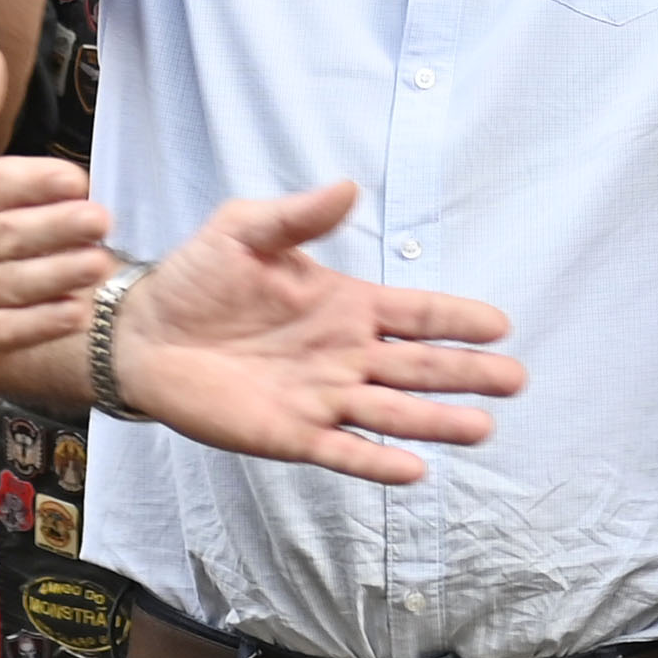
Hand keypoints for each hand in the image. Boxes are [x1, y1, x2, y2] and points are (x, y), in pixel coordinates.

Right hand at [0, 45, 119, 386]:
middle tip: (100, 221)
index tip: (75, 181)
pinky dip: (44, 322)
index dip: (35, 183)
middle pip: (8, 235)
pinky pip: (11, 331)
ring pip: (13, 283)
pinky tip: (76, 310)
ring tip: (99, 263)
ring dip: (59, 273)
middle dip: (57, 228)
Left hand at [113, 198, 520, 482]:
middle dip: (467, 374)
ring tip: (483, 426)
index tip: (499, 325)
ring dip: (437, 422)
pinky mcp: (290, 434)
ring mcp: (321, 397)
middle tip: (515, 379)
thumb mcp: (244, 231)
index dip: (456, 320)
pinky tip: (415, 470)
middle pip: (419, 368)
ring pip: (392, 414)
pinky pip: (343, 451)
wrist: (141, 331)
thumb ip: (298, 216)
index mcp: (344, 306)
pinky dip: (378, 463)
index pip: (415, 314)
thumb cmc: (195, 277)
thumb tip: (348, 187)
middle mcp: (344, 355)